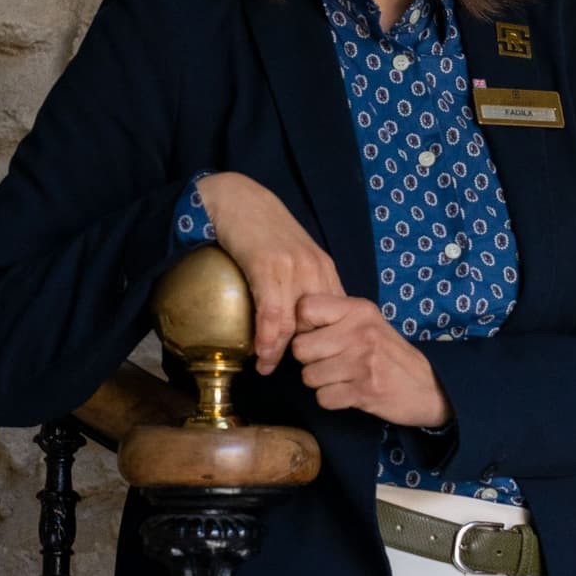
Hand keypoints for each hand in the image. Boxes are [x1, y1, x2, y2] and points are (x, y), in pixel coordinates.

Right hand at [196, 172, 340, 373]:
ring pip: (295, 323)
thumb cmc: (263, 232)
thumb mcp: (293, 259)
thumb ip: (301, 288)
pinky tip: (261, 352)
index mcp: (325, 271)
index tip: (320, 366)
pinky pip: (272, 312)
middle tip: (297, 376)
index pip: (337, 317)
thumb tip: (300, 326)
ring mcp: (293, 268)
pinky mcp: (268, 266)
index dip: (329, 344)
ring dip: (281, 352)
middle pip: (320, 324)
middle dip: (310, 354)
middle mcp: (315, 271)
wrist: (239, 199)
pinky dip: (267, 337)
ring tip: (268, 368)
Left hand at [290, 291, 451, 426]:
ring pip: (308, 376)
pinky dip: (332, 400)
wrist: (430, 388)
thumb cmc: (390, 355)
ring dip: (321, 383)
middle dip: (309, 361)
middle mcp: (361, 332)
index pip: (305, 308)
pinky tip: (350, 393)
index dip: (303, 326)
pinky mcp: (365, 390)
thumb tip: (292, 321)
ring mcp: (363, 362)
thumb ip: (335, 317)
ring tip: (344, 378)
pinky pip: (323, 398)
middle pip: (300, 348)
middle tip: (330, 363)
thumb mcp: (368, 323)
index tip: (318, 336)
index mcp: (359, 310)